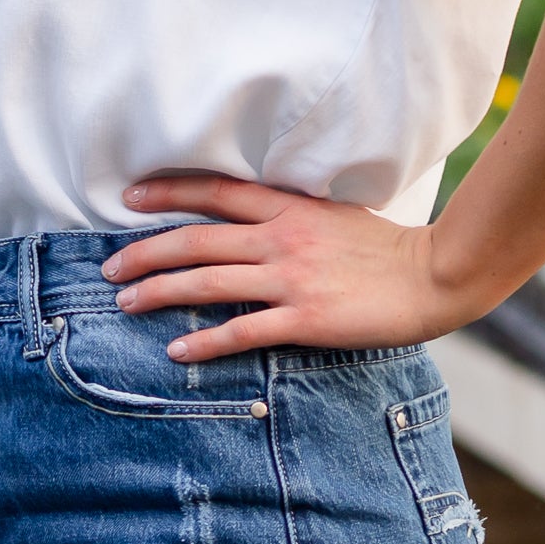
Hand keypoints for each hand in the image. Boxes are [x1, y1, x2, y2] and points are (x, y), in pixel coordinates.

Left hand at [105, 174, 486, 362]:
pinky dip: (204, 342)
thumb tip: (255, 220)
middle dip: (145, 252)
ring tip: (126, 304)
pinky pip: (242, 331)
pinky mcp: (305, 319)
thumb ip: (293, 216)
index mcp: (290, 208)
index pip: (216, 192)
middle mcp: (282, 238)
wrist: (434, 276)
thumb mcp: (335, 216)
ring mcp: (291, 279)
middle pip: (196, 240)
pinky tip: (176, 351)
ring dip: (159, 292)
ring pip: (207, 283)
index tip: (130, 198)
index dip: (168, 192)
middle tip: (110, 269)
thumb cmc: (387, 251)